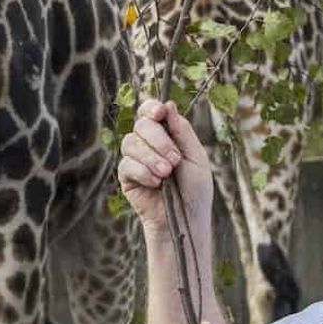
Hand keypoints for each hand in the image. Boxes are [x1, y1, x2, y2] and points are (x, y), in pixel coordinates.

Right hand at [118, 99, 213, 236]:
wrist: (185, 218)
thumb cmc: (195, 188)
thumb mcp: (195, 156)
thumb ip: (182, 131)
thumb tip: (168, 105)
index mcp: (166, 134)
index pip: (150, 111)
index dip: (152, 108)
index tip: (159, 113)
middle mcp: (148, 143)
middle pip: (141, 124)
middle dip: (158, 140)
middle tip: (175, 160)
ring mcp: (135, 159)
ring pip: (130, 142)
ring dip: (151, 157)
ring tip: (167, 173)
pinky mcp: (126, 177)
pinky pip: (126, 164)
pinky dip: (143, 172)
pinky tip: (156, 183)